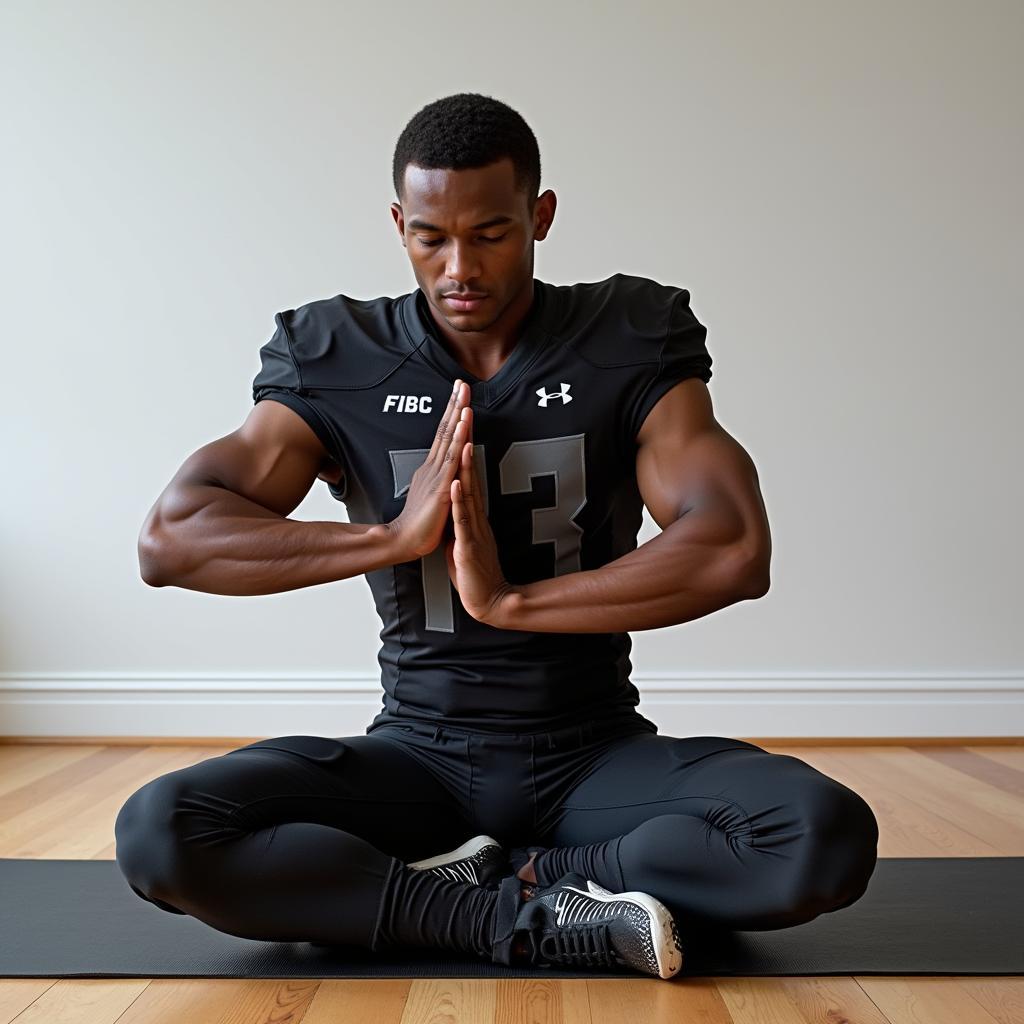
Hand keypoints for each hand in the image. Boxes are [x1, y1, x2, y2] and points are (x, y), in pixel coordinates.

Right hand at [386, 380, 470, 559]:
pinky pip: (451, 462)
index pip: (444, 436)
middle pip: (445, 430)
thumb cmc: (419, 524)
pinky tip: (462, 428)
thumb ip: (435, 480)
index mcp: (433, 469)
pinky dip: (458, 443)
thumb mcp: (430, 495)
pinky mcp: (441, 488)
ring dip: (457, 417)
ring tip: (463, 396)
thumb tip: (439, 471)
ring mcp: (437, 476)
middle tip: (461, 383)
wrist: (404, 541)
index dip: (452, 414)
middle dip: (454, 405)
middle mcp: (434, 467)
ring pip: (449, 441)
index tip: (458, 394)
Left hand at [445, 405, 517, 625]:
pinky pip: (462, 520)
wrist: (489, 601)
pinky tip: (455, 483)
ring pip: (469, 493)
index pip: (469, 477)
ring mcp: (474, 529)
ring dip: (465, 467)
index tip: (462, 425)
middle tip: (468, 418)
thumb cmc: (475, 574)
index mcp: (473, 515)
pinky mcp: (468, 545)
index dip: (464, 451)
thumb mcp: (464, 541)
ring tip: (464, 440)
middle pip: (471, 475)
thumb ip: (460, 524)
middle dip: (468, 446)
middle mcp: (476, 517)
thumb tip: (454, 510)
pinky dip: (458, 501)